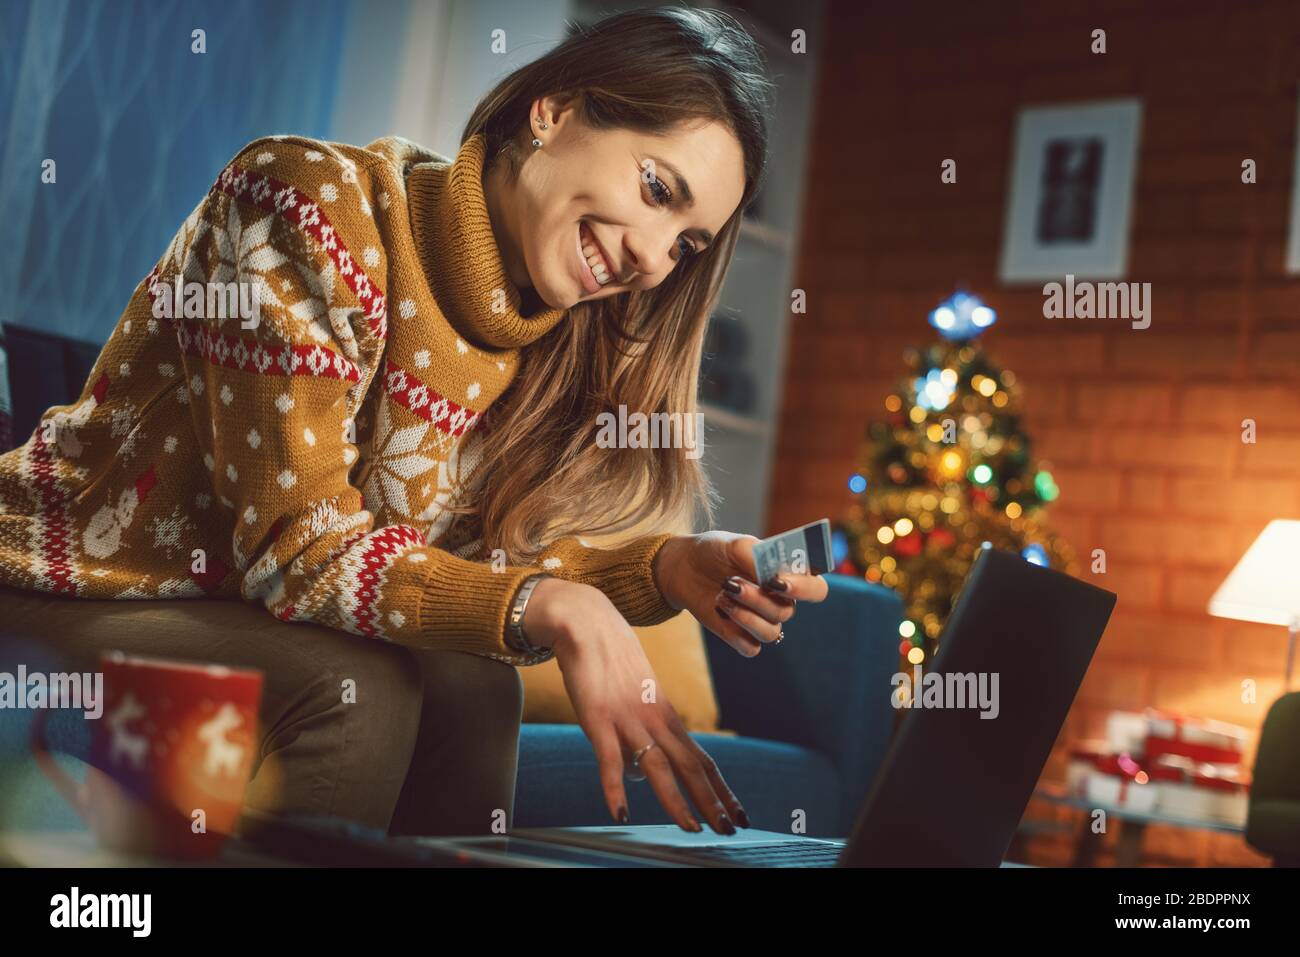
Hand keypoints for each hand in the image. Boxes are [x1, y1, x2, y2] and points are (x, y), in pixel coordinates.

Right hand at [522, 577, 747, 833]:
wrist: (587, 621)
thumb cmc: (610, 659)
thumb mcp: (635, 697)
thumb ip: (642, 734)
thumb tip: (639, 774)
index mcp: (666, 715)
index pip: (702, 758)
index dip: (721, 789)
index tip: (739, 813)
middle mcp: (654, 719)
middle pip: (690, 767)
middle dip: (712, 802)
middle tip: (731, 831)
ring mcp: (627, 719)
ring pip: (658, 767)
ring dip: (676, 801)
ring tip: (692, 829)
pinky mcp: (597, 718)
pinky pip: (609, 759)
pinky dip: (615, 789)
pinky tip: (621, 813)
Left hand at [652, 531, 829, 655]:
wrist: (684, 567)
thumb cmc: (716, 551)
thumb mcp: (734, 544)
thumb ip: (756, 555)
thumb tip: (771, 574)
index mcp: (787, 574)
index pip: (816, 589)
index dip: (803, 589)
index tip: (776, 581)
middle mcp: (780, 600)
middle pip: (786, 612)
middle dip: (757, 599)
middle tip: (731, 583)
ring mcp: (762, 620)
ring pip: (770, 633)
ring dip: (744, 614)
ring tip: (722, 594)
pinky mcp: (741, 636)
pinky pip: (751, 647)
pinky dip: (733, 630)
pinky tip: (720, 610)